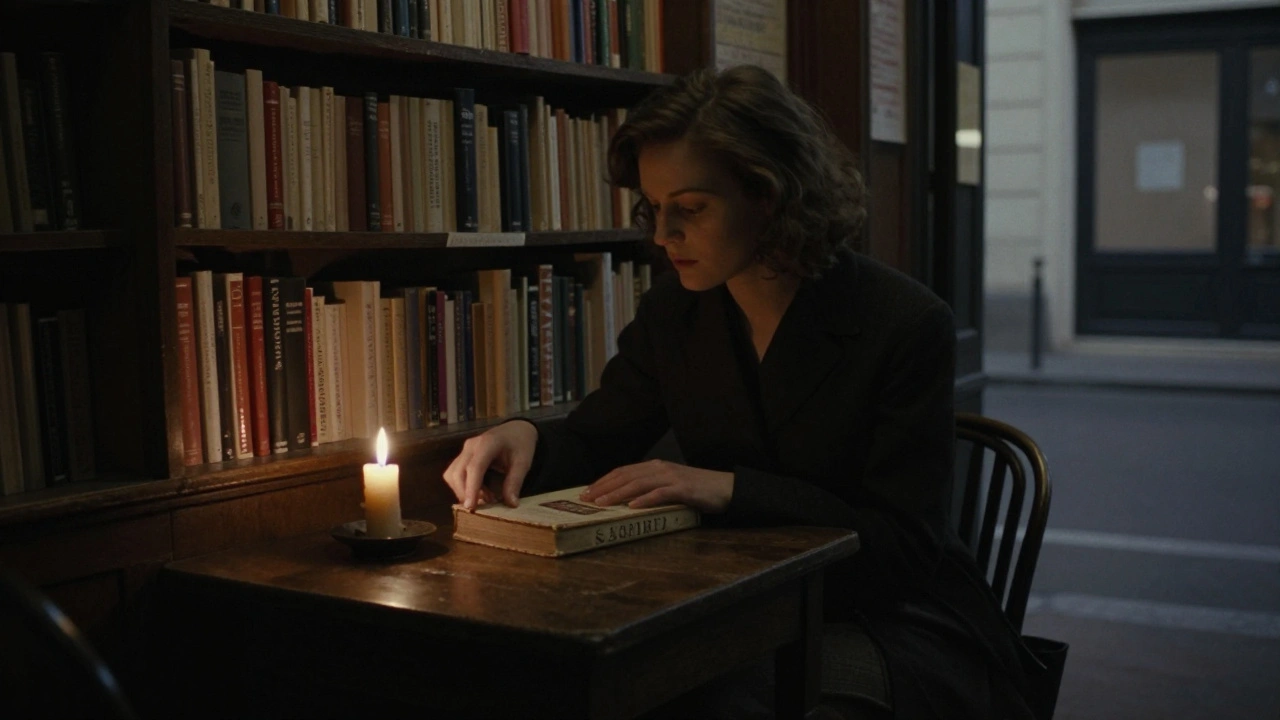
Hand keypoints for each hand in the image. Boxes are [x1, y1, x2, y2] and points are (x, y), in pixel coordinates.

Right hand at [442, 420, 538, 510]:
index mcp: (487, 443)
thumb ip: (515, 482)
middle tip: (482, 507)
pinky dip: (463, 486)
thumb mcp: (523, 462)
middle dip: (465, 493)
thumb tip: (511, 504)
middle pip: (457, 472)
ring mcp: (464, 450)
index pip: (474, 468)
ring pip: (452, 474)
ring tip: (485, 498)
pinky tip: (480, 492)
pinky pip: (454, 474)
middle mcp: (471, 446)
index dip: (471, 488)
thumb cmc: (520, 444)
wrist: (516, 430)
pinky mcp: (463, 456)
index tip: (471, 507)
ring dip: (462, 490)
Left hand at [579, 460, 733, 512]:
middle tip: (586, 499)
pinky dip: (645, 500)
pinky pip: (660, 494)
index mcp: (655, 467)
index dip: (603, 480)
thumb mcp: (670, 486)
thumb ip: (651, 489)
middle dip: (603, 487)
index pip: (623, 471)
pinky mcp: (683, 489)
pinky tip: (632, 507)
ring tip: (602, 503)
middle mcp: (660, 468)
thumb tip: (627, 502)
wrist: (726, 488)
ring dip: (617, 494)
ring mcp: (672, 477)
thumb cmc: (697, 490)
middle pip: (626, 476)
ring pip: (638, 484)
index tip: (586, 491)